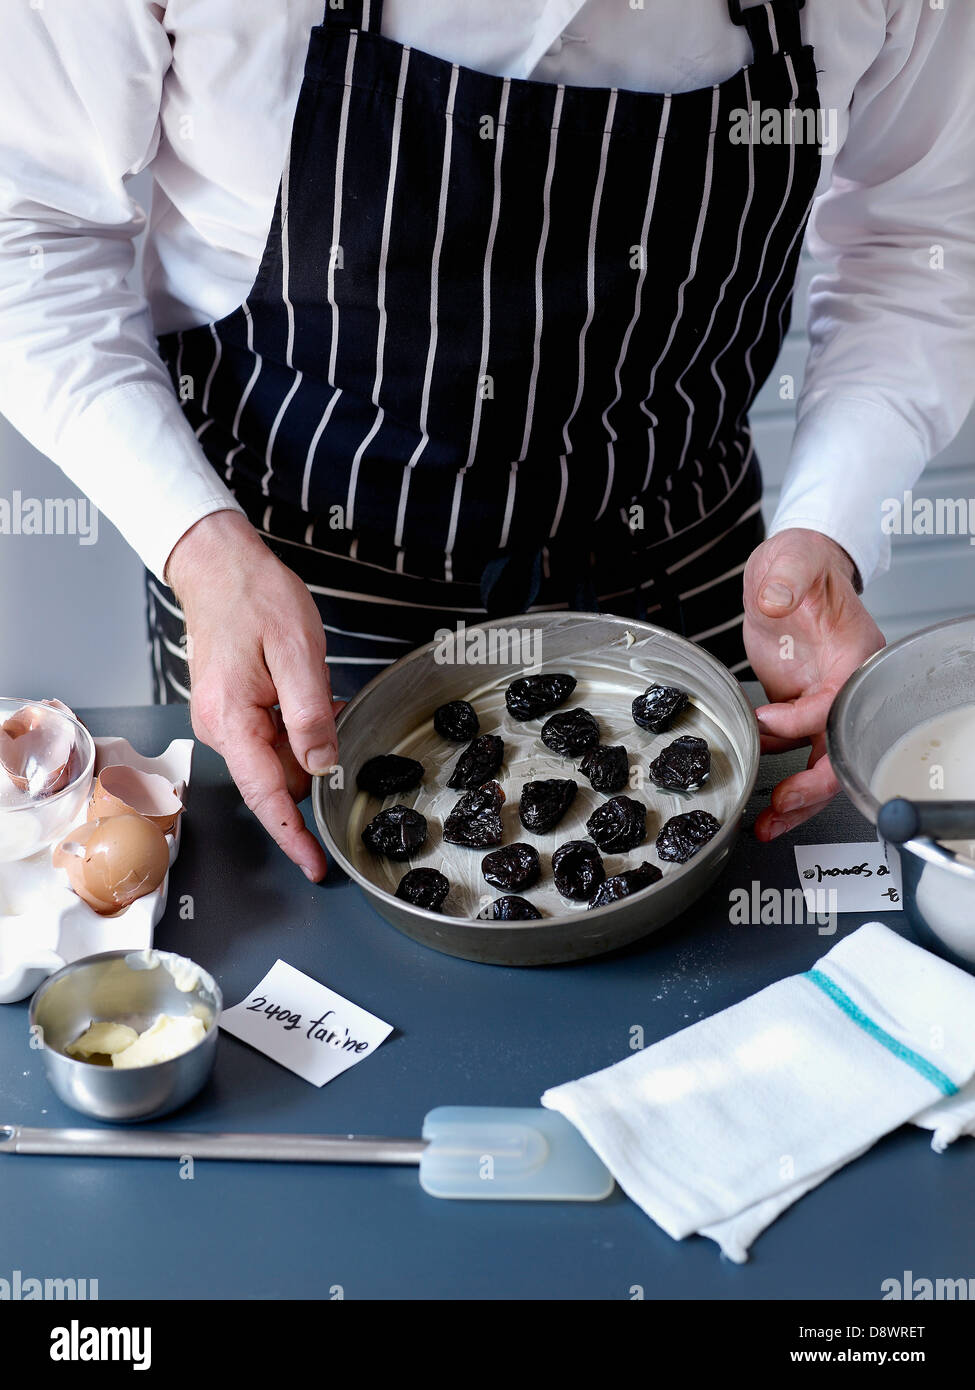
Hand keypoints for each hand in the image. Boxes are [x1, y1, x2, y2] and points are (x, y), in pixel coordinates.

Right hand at [165, 510, 336, 880]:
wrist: (219, 565)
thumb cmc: (255, 598)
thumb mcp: (297, 652)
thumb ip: (310, 715)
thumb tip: (322, 767)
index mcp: (231, 721)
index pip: (265, 796)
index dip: (294, 836)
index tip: (316, 866)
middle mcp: (220, 729)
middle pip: (275, 780)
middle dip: (315, 773)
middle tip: (344, 730)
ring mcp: (225, 721)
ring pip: (278, 758)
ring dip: (311, 746)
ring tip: (331, 704)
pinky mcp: (234, 710)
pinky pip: (272, 737)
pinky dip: (301, 730)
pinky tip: (319, 703)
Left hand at [742, 527, 884, 840]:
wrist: (788, 569)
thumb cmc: (804, 565)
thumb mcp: (795, 563)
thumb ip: (787, 580)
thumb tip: (776, 599)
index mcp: (856, 658)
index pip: (837, 704)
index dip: (803, 721)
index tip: (768, 720)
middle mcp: (844, 687)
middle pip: (839, 751)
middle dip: (812, 788)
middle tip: (781, 809)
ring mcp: (821, 700)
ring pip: (819, 763)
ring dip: (795, 799)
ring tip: (767, 824)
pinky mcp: (796, 707)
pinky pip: (792, 750)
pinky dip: (776, 773)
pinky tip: (756, 795)